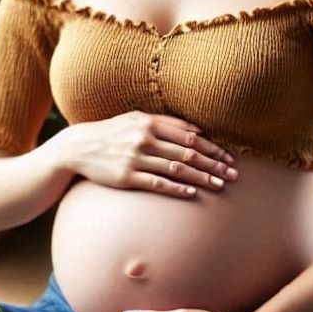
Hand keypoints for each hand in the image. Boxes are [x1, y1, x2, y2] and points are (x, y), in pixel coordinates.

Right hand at [51, 111, 237, 198]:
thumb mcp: (135, 119)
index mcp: (149, 122)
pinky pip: (158, 183)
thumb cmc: (112, 132)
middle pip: (188, 153)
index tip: (229, 158)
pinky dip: (177, 188)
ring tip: (220, 186)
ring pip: (177, 169)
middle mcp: (145, 139)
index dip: (213, 148)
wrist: (78, 147)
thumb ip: (165, 122)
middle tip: (234, 175)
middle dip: (214, 165)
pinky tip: (192, 193)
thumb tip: (198, 129)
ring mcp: (136, 158)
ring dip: (202, 178)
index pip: (190, 136)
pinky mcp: (127, 177)